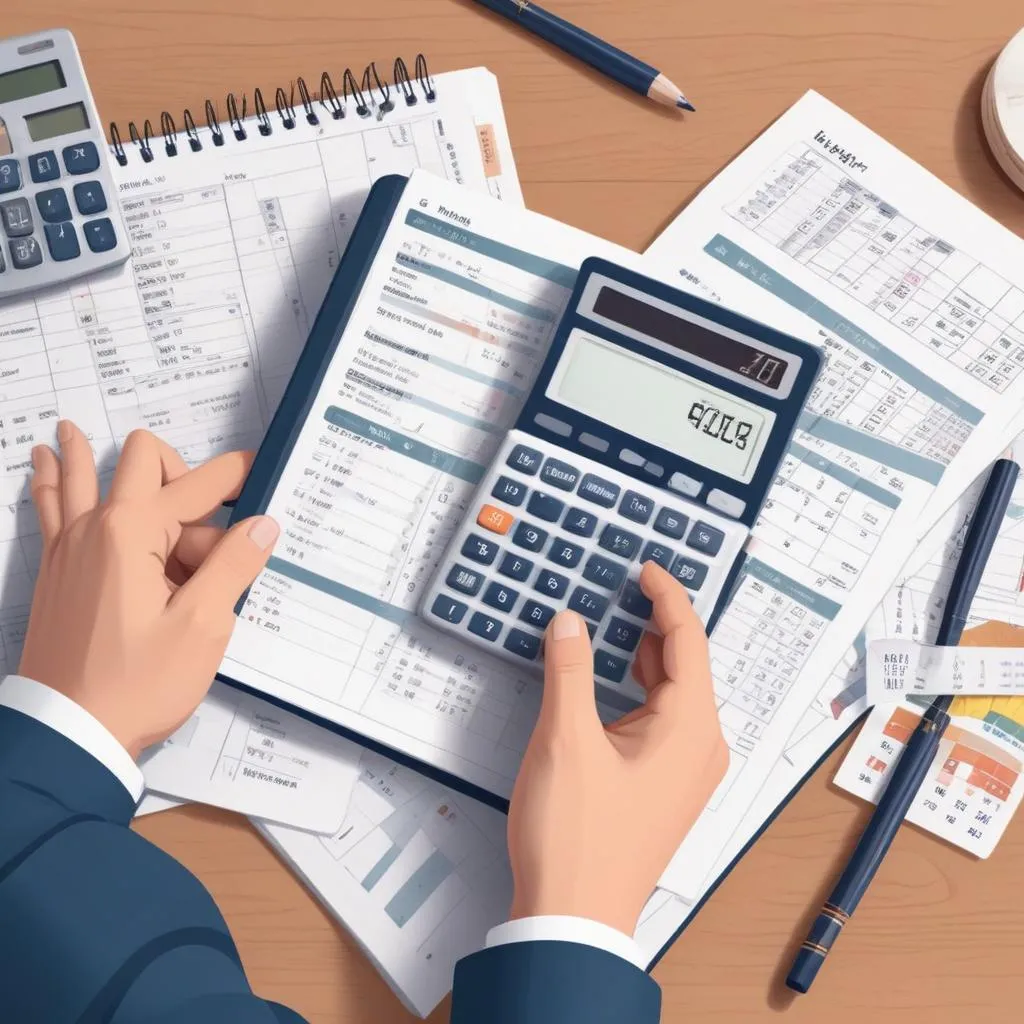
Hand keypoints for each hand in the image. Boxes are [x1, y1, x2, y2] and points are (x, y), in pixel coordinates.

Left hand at [19, 421, 279, 758]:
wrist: (69, 733)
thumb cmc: (138, 684)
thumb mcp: (202, 626)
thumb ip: (233, 564)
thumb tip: (262, 523)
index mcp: (134, 533)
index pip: (198, 485)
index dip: (236, 475)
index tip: (263, 471)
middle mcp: (96, 526)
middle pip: (140, 461)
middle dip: (181, 469)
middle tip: (211, 505)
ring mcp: (68, 547)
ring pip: (76, 476)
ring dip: (84, 453)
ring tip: (71, 426)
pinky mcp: (54, 571)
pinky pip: (49, 508)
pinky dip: (49, 481)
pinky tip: (43, 462)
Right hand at [507, 561, 727, 935]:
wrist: (573, 917)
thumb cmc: (576, 837)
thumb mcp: (564, 740)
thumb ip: (569, 669)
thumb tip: (572, 622)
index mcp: (690, 729)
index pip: (688, 641)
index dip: (667, 596)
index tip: (646, 567)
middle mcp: (700, 746)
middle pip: (686, 663)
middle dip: (656, 621)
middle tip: (624, 585)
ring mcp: (685, 768)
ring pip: (674, 691)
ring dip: (647, 656)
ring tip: (617, 619)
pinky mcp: (665, 783)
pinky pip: (662, 718)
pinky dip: (640, 688)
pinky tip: (612, 675)